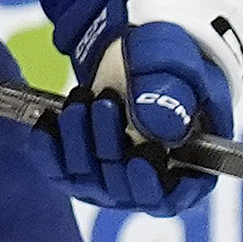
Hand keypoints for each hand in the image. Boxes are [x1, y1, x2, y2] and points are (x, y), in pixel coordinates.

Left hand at [47, 0, 242, 214]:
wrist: (130, 46)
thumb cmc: (166, 54)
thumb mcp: (175, 61)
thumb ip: (171, 92)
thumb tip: (159, 128)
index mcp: (194, 154)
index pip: (180, 194)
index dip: (160, 186)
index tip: (142, 157)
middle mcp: (154, 173)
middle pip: (129, 189)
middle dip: (112, 145)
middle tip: (105, 102)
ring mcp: (115, 174)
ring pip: (91, 182)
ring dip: (80, 142)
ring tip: (80, 98)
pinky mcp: (83, 166)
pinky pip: (60, 172)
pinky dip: (48, 150)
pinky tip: (48, 122)